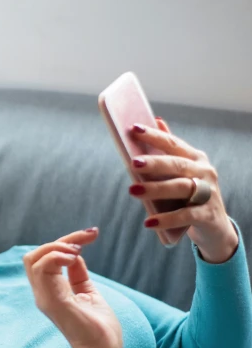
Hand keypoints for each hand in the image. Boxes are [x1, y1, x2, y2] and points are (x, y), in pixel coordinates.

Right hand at [23, 228, 122, 347]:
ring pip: (33, 259)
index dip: (65, 241)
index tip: (91, 234)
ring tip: (77, 250)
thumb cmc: (99, 328)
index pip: (45, 257)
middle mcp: (43, 293)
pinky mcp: (52, 301)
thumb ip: (77, 274)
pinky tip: (75, 257)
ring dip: (56, 246)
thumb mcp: (87, 292)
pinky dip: (57, 256)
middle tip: (83, 241)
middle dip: (58, 240)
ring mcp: (45, 297)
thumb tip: (74, 254)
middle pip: (34, 255)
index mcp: (50, 291)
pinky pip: (42, 269)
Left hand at [129, 117, 238, 262]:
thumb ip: (170, 149)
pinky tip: (149, 222)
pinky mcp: (207, 215)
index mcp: (196, 158)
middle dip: (154, 163)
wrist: (215, 226)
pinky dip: (166, 219)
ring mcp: (208, 193)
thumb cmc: (193, 194)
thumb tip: (157, 121)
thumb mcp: (184, 172)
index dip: (154, 136)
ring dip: (156, 189)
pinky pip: (185, 215)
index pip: (172, 144)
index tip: (134, 129)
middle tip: (133, 163)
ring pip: (181, 188)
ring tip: (132, 190)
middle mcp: (205, 172)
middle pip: (177, 165)